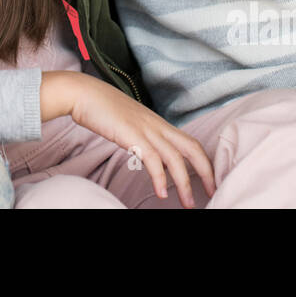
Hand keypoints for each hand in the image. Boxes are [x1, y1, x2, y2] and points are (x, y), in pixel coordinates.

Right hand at [43, 71, 214, 206]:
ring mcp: (145, 129)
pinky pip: (152, 159)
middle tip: (213, 192)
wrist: (83, 93)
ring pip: (175, 158)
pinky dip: (159, 178)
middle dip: (206, 172)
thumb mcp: (128, 123)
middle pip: (192, 149)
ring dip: (184, 183)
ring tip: (188, 203)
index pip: (190, 142)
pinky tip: (161, 193)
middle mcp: (157, 125)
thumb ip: (142, 136)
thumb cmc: (101, 108)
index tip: (208, 180)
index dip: (203, 162)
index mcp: (158, 122)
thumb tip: (149, 154)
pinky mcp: (131, 135)